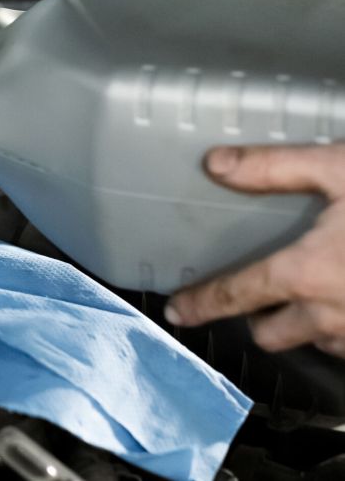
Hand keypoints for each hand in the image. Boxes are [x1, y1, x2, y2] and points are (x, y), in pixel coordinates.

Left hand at [165, 143, 344, 356]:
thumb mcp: (340, 168)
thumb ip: (274, 167)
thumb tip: (215, 163)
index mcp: (305, 274)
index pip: (238, 293)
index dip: (202, 302)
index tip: (177, 313)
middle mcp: (332, 317)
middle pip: (272, 333)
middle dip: (261, 317)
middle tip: (264, 292)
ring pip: (318, 344)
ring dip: (309, 325)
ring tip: (318, 293)